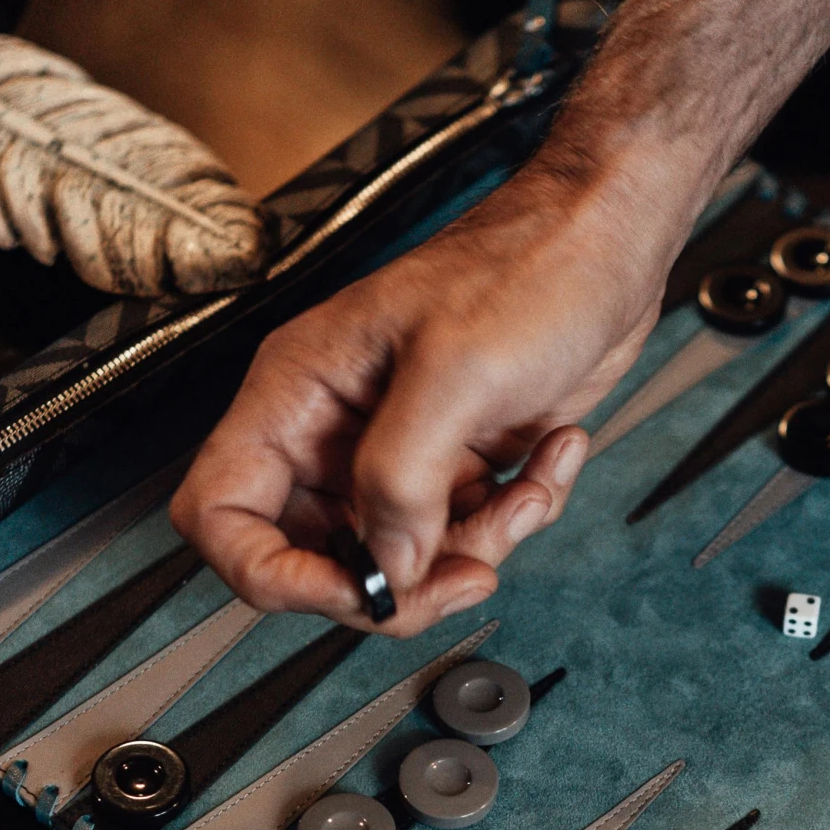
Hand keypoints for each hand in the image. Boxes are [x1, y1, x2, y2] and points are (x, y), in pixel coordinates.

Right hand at [170, 155, 683, 639]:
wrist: (608, 240)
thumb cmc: (528, 266)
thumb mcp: (456, 371)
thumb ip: (403, 477)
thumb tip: (388, 565)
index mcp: (300, 392)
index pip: (222, 512)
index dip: (271, 573)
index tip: (352, 588)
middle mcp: (337, 428)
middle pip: (317, 557)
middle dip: (400, 581)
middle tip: (465, 572)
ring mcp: (398, 448)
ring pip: (403, 557)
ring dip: (476, 548)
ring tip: (526, 494)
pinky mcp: (458, 460)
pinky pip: (467, 531)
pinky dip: (517, 516)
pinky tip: (550, 455)